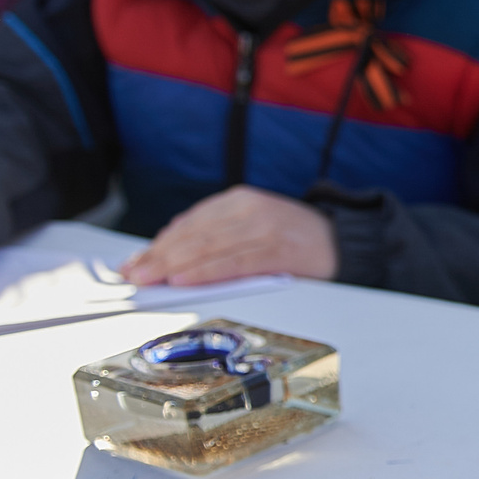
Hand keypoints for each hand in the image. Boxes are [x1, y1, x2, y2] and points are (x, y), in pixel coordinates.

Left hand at [122, 185, 335, 285]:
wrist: (345, 241)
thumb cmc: (293, 240)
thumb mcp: (252, 226)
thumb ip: (216, 234)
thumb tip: (169, 250)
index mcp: (240, 199)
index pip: (190, 222)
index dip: (159, 243)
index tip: (134, 261)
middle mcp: (250, 208)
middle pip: (195, 234)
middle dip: (159, 255)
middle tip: (134, 274)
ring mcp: (265, 228)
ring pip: (210, 247)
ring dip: (175, 264)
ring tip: (151, 279)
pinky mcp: (279, 250)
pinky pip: (234, 262)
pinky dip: (206, 271)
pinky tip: (185, 279)